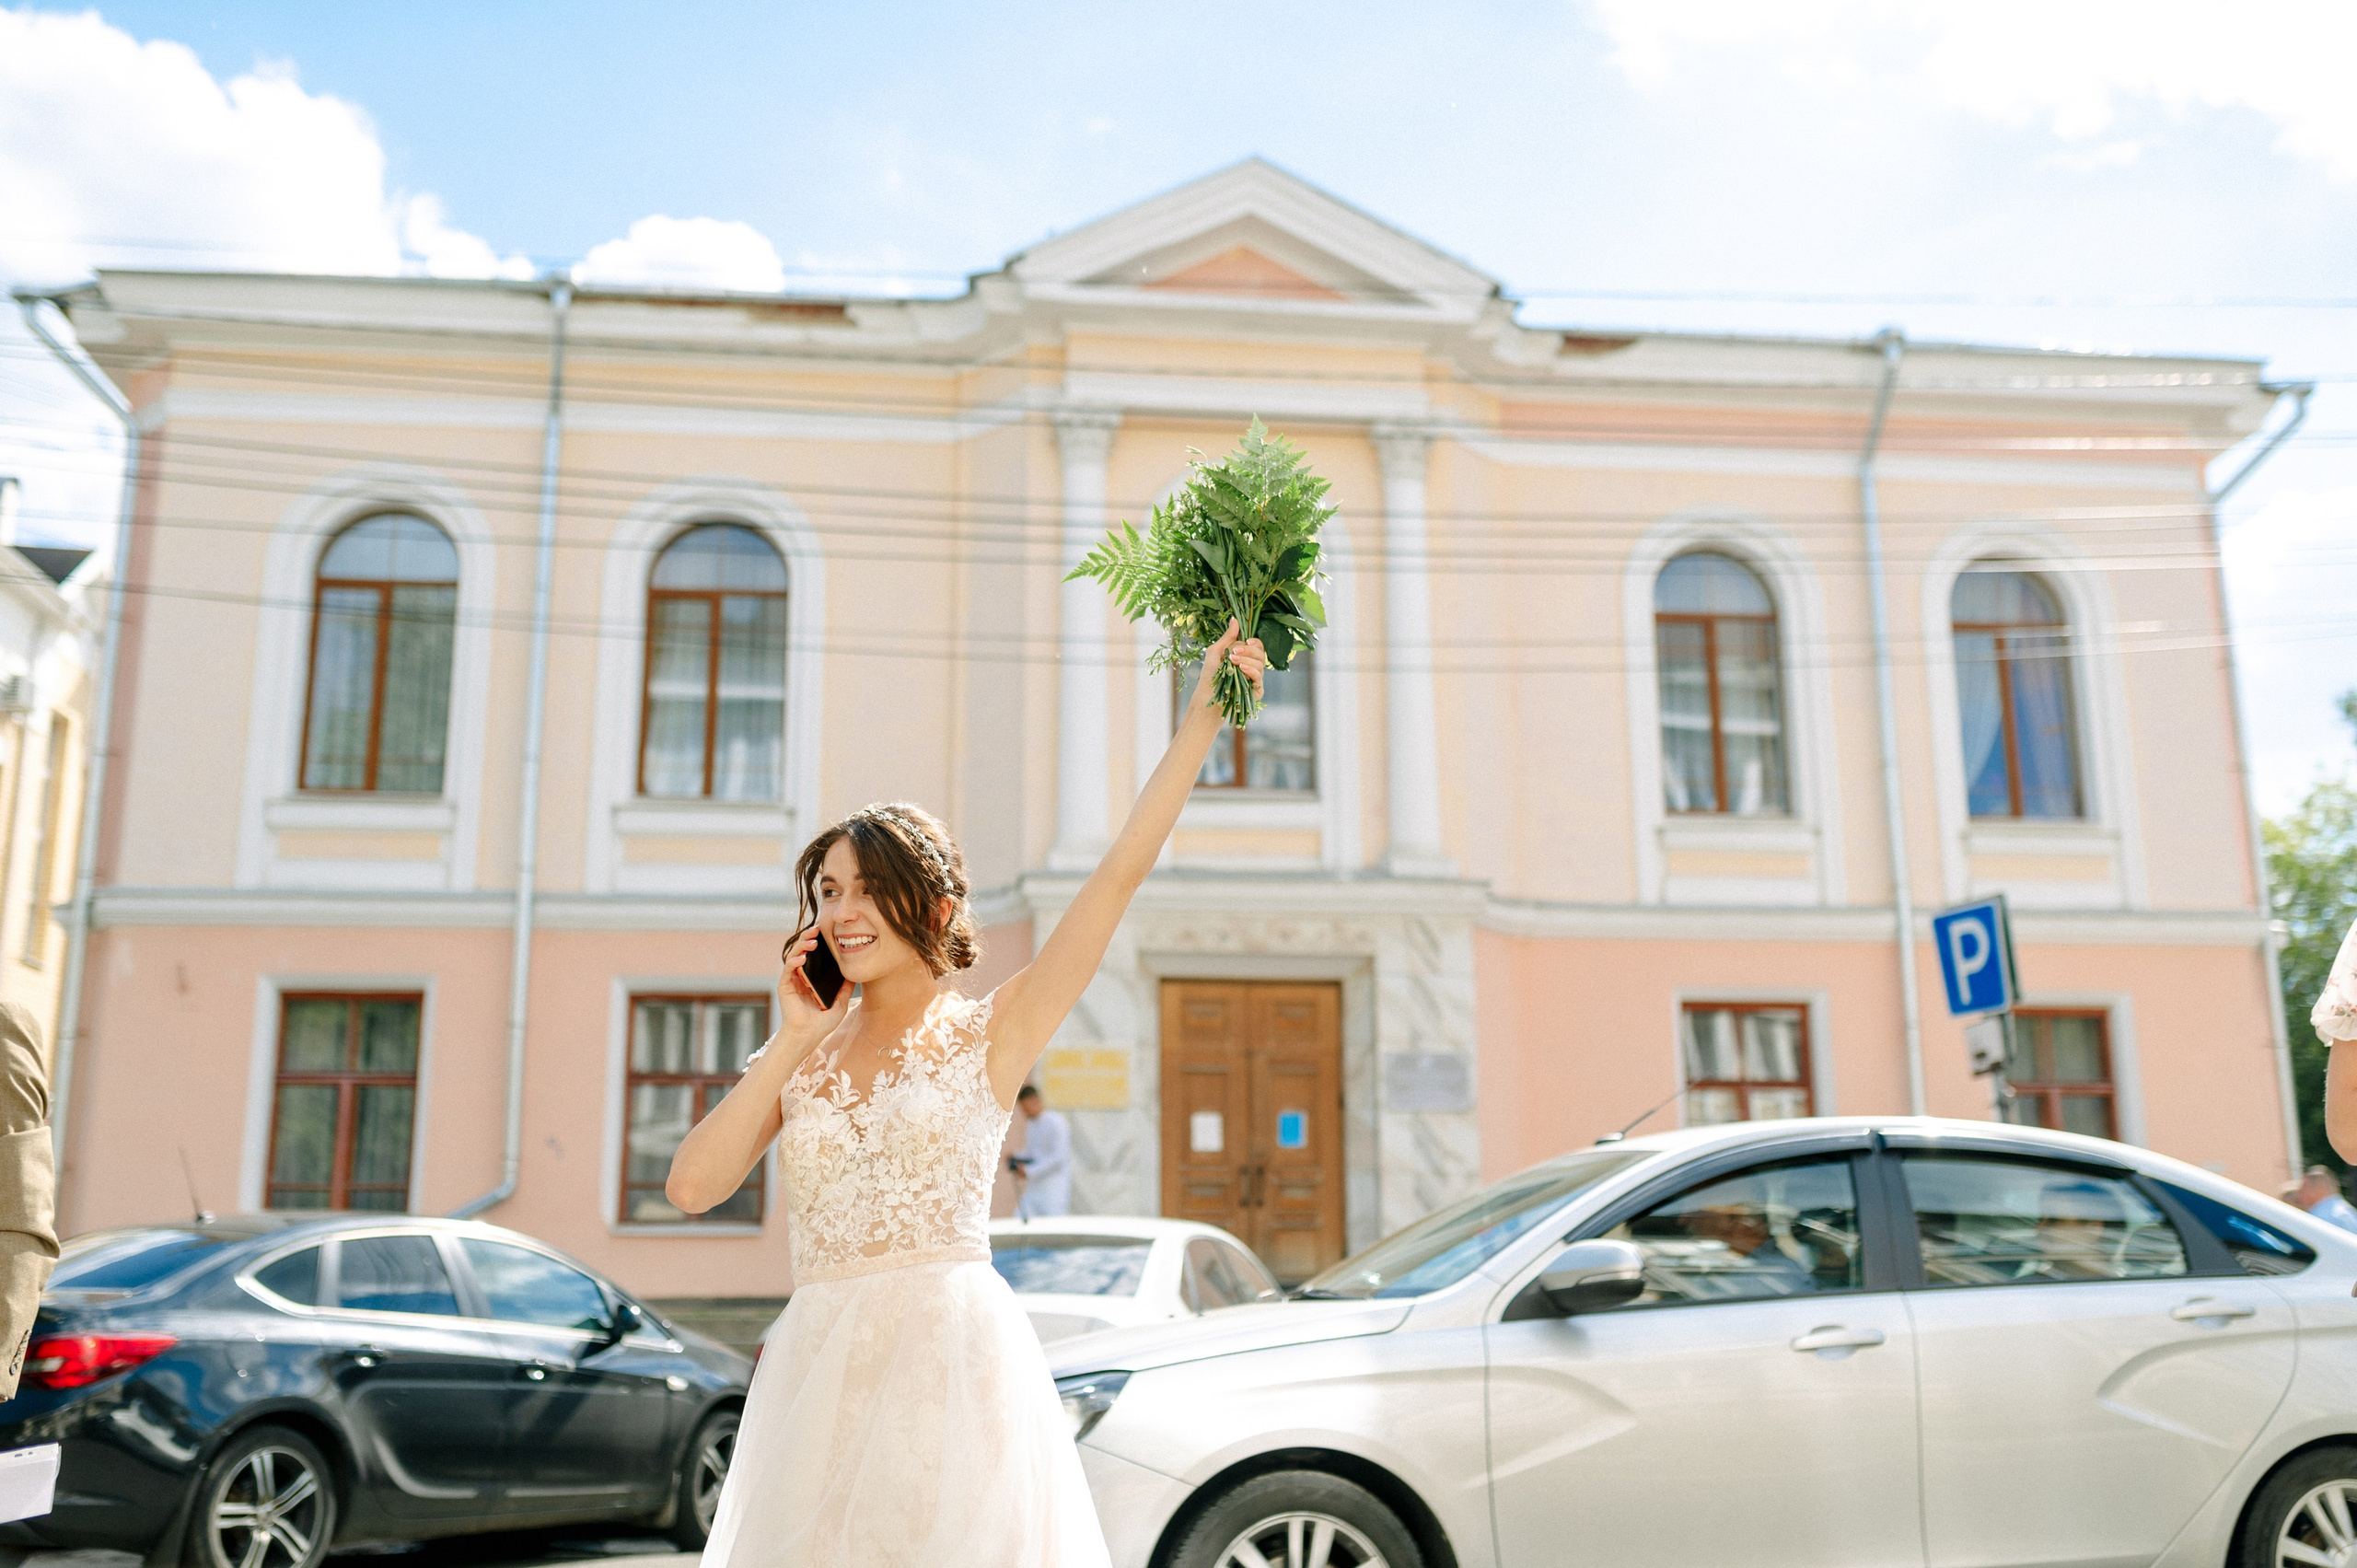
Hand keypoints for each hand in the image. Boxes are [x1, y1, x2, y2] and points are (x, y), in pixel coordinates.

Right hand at [776, 927, 850, 1049]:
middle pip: (804, 951)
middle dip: (809, 938)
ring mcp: (792, 980)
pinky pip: (788, 969)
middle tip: (818, 929)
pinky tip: (803, 958)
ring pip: (794, 955)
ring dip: (802, 945)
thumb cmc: (822, 1023)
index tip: (829, 933)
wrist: (808, 1036)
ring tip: (812, 940)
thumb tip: (855, 975)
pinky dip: (794, 961)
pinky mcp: (785, 986)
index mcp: (813, 980)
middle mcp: (802, 977)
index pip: (816, 957)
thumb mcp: (840, 1003)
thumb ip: (845, 989)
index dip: (821, 944)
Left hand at [1187, 618, 1267, 714]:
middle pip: (1261, 653)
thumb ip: (1228, 637)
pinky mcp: (1256, 691)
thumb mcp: (1216, 652)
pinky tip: (1241, 668)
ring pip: (1261, 664)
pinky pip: (1259, 678)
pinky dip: (1251, 671)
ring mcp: (1255, 679)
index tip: (1246, 641)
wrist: (1207, 697)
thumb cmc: (1210, 675)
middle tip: (1233, 653)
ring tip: (1232, 661)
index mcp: (1245, 657)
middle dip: (1248, 651)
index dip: (1255, 642)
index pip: (1258, 646)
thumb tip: (1235, 619)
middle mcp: (1252, 667)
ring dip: (1247, 660)